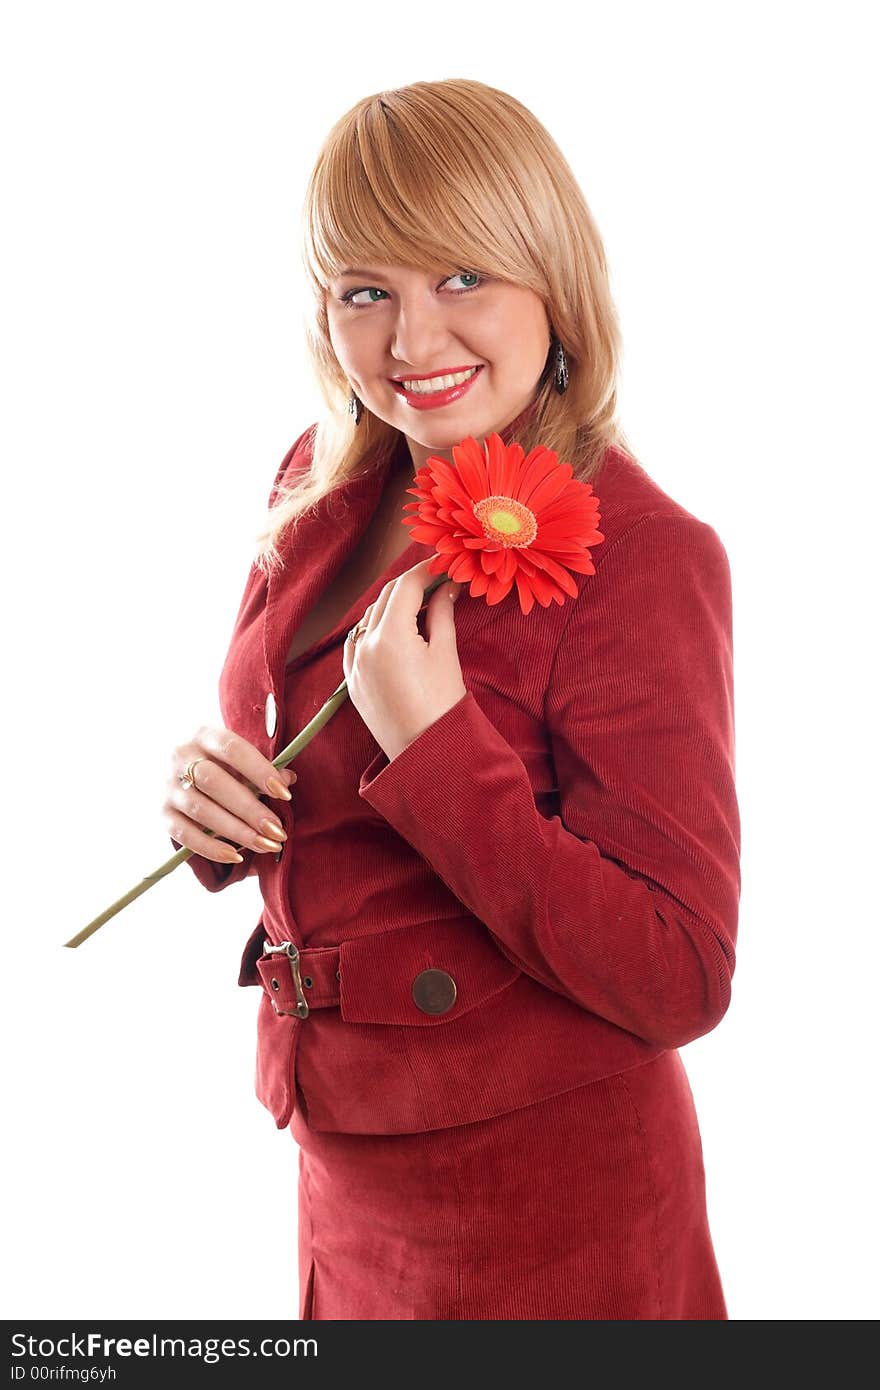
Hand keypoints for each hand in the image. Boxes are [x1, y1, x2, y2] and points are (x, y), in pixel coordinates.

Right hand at [164, 726, 296, 863]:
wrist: (184, 776)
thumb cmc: (225, 768)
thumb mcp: (243, 763)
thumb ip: (265, 770)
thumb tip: (287, 779)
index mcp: (205, 736)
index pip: (233, 749)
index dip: (259, 771)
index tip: (284, 794)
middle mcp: (181, 757)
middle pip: (215, 782)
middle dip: (250, 809)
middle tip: (277, 830)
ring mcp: (168, 786)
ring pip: (201, 810)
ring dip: (237, 831)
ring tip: (265, 845)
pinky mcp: (162, 814)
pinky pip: (184, 835)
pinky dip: (211, 848)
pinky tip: (236, 856)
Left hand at [342, 557, 466, 761]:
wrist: (426, 754)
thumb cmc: (442, 706)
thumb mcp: (445, 653)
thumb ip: (442, 614)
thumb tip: (448, 587)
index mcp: (390, 636)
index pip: (406, 586)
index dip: (427, 570)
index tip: (445, 565)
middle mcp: (364, 646)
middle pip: (386, 598)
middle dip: (411, 586)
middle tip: (438, 581)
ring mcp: (353, 665)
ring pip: (370, 619)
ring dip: (393, 606)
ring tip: (421, 605)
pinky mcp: (351, 682)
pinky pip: (357, 643)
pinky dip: (374, 630)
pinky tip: (394, 631)